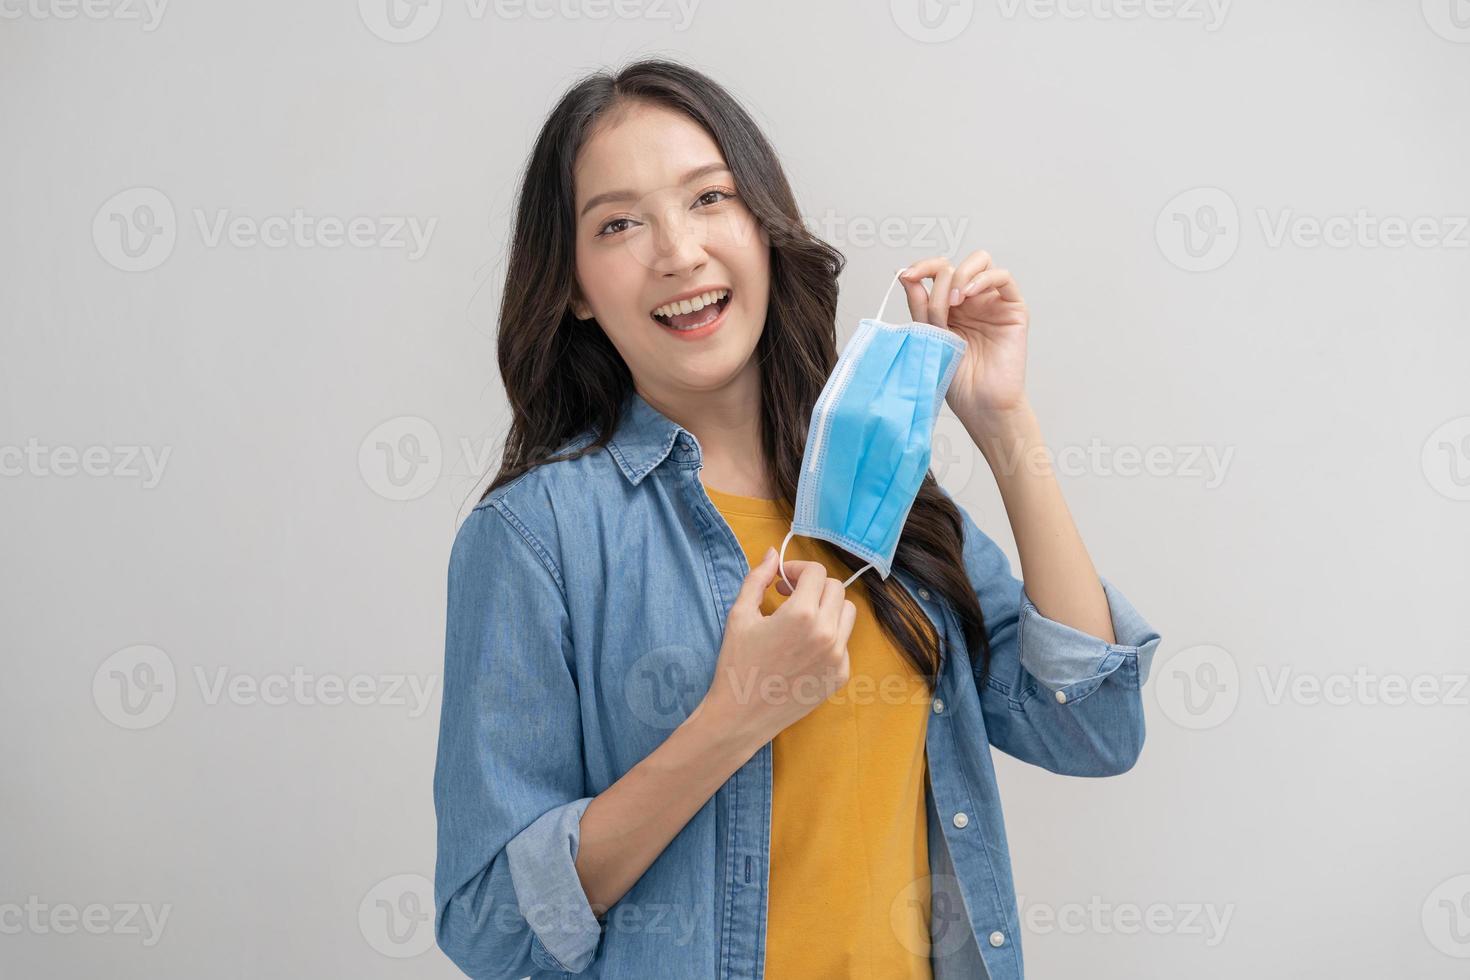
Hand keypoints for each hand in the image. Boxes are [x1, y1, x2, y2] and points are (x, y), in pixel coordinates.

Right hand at [693, 548, 856, 748]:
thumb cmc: (736, 664)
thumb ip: (758, 578)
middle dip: (813, 586)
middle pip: (835, 588)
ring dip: (827, 607)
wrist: (741, 716)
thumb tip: (772, 554)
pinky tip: (803, 647)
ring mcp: (837, 656)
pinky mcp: (840, 675)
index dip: (796, 570)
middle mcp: (826, 633)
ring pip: (847, 613)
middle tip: (789, 597)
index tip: (781, 582)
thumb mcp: (740, 615)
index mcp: (801, 614)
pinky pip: (844, 642)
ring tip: (801, 619)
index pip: (815, 572)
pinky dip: (828, 636)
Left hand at [898, 252, 1030, 426]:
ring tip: (953, 302)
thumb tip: (905, 276)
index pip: (936, 273)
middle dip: (939, 276)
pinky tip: (968, 294)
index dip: (922, 268)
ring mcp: (992, 303)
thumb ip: (921, 306)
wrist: (980, 404)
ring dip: (960, 275)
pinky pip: (1003, 277)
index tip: (907, 276)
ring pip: (980, 262)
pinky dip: (983, 278)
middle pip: (955, 264)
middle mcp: (970, 301)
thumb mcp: (929, 336)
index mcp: (948, 307)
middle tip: (937, 302)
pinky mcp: (1014, 309)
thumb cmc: (956, 379)